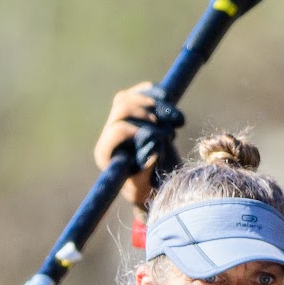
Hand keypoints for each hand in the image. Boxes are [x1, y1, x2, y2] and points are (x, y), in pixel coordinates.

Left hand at [94, 83, 177, 211]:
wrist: (156, 184)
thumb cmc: (147, 191)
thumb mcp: (146, 188)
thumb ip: (145, 171)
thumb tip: (152, 149)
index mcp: (106, 152)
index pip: (117, 130)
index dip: (139, 129)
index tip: (160, 138)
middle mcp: (109, 134)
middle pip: (121, 107)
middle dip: (147, 113)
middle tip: (167, 129)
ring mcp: (120, 121)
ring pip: (129, 98)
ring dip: (156, 103)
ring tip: (177, 120)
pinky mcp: (133, 113)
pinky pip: (138, 93)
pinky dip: (154, 93)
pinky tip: (167, 98)